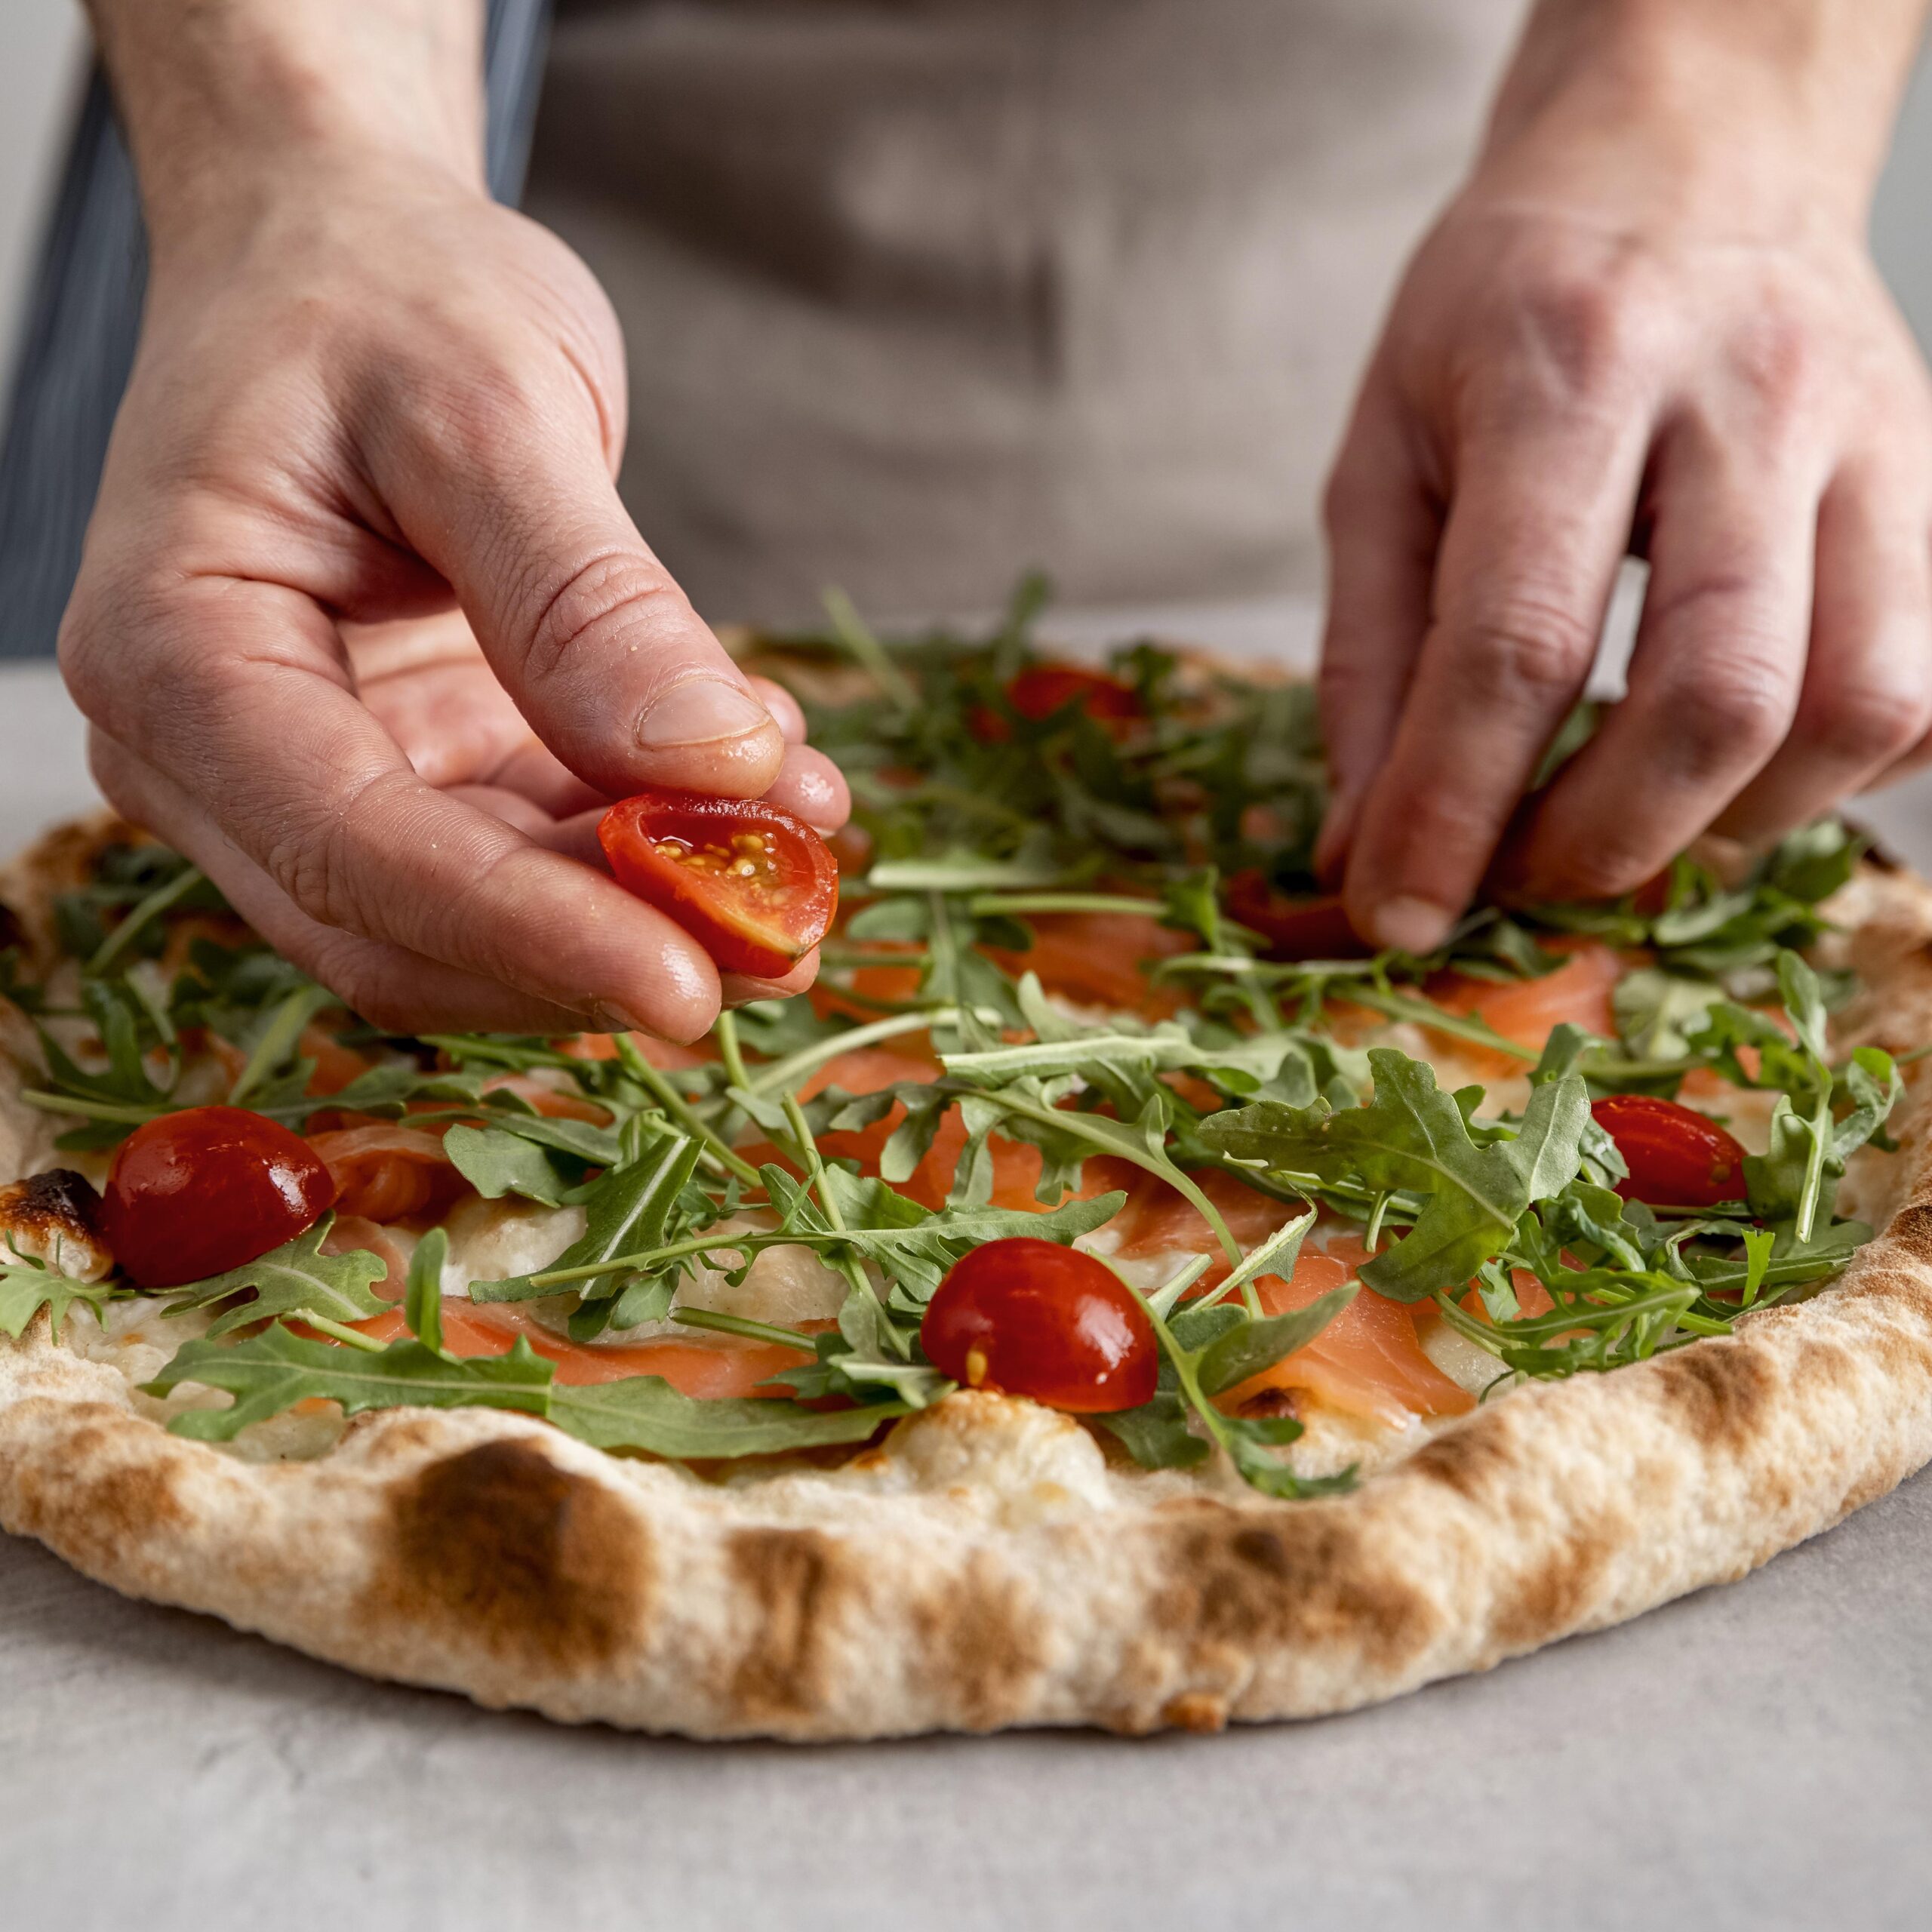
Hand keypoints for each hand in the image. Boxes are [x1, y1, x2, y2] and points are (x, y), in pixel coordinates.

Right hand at [61, 162, 846, 1039]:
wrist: (345, 254)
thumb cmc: (379, 293)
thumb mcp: (490, 405)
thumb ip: (585, 599)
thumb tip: (704, 767)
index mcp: (177, 653)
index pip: (350, 855)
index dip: (527, 936)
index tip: (687, 988)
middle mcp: (214, 751)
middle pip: (404, 930)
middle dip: (600, 950)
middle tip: (787, 943)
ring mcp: (308, 773)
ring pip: (481, 919)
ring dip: (649, 910)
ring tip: (806, 852)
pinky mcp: (406, 771)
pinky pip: (530, 856)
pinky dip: (649, 846)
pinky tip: (764, 790)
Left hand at [1316, 0, 1931, 949]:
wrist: (1687, 152)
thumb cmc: (1505, 312)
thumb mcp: (1383, 455)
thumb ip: (1368, 661)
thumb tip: (1361, 854)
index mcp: (1567, 372)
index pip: (1518, 643)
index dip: (1452, 813)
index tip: (1395, 919)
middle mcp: (1745, 399)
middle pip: (1715, 695)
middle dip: (1602, 841)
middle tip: (1519, 877)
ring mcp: (1872, 437)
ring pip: (1859, 703)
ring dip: (1729, 824)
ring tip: (1627, 822)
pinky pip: (1925, 686)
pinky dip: (1826, 776)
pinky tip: (1729, 766)